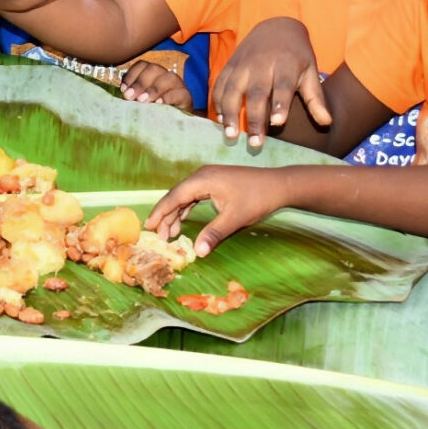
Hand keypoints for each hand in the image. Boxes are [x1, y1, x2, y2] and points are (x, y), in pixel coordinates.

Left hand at [120, 59, 194, 111]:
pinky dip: (168, 97)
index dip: (131, 75)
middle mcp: (165, 75)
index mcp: (152, 74)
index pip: (142, 65)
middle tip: (130, 96)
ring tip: (143, 100)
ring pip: (168, 77)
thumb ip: (132, 95)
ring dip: (154, 88)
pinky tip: (159, 103)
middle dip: (140, 82)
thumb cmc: (152, 111)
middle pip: (154, 69)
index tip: (123, 89)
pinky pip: (180, 93)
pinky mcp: (186, 97)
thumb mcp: (139, 102)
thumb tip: (124, 93)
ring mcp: (177, 85)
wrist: (173, 124)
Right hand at [145, 165, 287, 256]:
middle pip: (177, 196)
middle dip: (166, 216)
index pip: (175, 196)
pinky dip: (186, 209)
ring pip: (185, 196)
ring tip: (170, 233)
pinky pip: (194, 196)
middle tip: (160, 237)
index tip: (149, 226)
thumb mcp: (235, 218)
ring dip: (176, 214)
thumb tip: (198, 253)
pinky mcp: (215, 183)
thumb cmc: (257, 198)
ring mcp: (208, 178)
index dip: (161, 212)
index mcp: (203, 180)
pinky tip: (183, 221)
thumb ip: (214, 234)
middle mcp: (202, 176)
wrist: (279, 185)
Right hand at [210, 17, 328, 145]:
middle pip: (256, 93)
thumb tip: (327, 123)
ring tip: (231, 135)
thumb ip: (315, 98)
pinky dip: (217, 102)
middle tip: (255, 144)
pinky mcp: (229, 65)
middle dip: (254, 118)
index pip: (283, 86)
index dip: (280, 104)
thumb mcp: (310, 72)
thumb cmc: (297, 56)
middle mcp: (262, 64)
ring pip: (233, 89)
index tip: (278, 123)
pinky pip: (220, 84)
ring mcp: (243, 64)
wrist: (276, 27)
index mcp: (286, 65)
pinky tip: (220, 119)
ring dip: (230, 113)